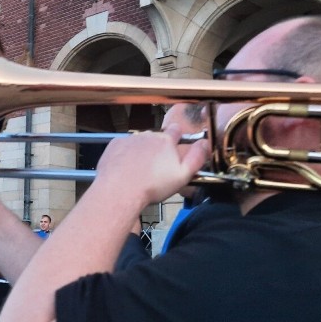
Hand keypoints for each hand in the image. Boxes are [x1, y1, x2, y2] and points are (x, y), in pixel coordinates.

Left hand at [93, 123, 208, 205]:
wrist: (120, 191)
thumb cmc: (152, 186)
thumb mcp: (182, 175)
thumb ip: (196, 157)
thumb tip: (205, 143)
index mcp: (166, 141)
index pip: (176, 129)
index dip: (177, 136)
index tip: (175, 145)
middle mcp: (148, 135)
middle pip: (156, 137)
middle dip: (158, 146)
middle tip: (157, 165)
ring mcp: (130, 139)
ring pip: (139, 142)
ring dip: (141, 150)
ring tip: (140, 169)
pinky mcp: (115, 145)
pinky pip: (123, 146)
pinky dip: (125, 154)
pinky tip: (125, 167)